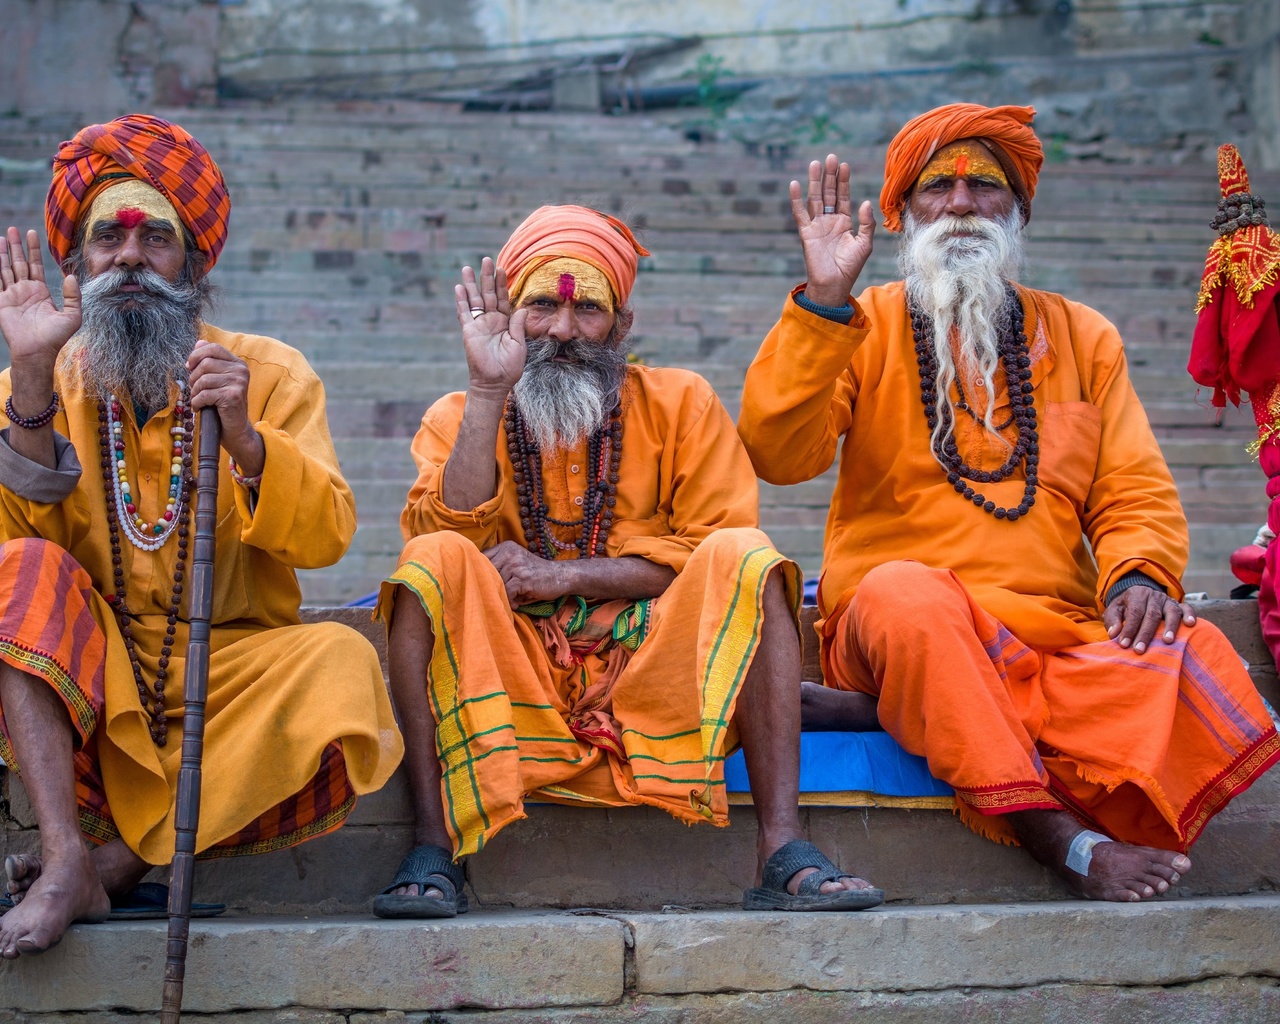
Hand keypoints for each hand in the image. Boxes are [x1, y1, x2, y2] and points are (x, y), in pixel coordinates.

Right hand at [0, 227, 81, 371]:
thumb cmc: (55, 337)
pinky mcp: (2, 301)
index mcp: (40, 291)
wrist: (37, 351)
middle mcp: (25, 290)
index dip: (33, 249)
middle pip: (19, 262)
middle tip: (13, 229)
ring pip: (6, 268)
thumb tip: (71, 276)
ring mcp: (12, 295)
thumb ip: (73, 296)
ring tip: (3, 237)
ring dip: (3, 253)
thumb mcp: (72, 316)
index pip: (36, 265)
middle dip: (16, 246)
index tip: (32, 233)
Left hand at [187, 339, 263, 475]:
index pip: (213, 348)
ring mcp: (238, 383)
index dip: (196, 355)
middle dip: (193, 377)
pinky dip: (197, 403)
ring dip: (194, 392)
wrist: (235, 430)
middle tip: (194, 389)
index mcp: (238, 364)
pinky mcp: (233, 396)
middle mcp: (241, 371)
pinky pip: (204, 394)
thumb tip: (199, 342)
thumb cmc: (223, 405)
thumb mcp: (217, 380)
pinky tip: (200, 408)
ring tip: (198, 400)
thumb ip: (210, 361)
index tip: (189, 367)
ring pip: (203, 379)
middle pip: (205, 363)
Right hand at [455, 257, 528, 399]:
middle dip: (487, 277)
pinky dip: (461, 301)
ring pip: (474, 300)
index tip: (502, 268)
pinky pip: (464, 313)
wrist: (494, 383)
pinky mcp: (469, 331)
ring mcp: (479, 325)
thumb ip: (518, 326)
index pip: (503, 298)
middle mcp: (491, 321)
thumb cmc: (509, 367)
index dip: (501, 284)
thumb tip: (521, 308)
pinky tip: (459, 288)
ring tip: (467, 267)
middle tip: (486, 259)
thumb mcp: (518, 345)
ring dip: (471, 284)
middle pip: (488, 294)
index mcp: (505, 322)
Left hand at [484, 540, 564, 607]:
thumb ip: (499, 565)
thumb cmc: (535, 574)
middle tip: (497, 595)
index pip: (481, 558)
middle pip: (486, 572)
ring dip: (502, 595)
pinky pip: (507, 592)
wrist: (560, 576)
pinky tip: (517, 603)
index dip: (479, 573)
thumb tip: (476, 577)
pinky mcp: (522, 578)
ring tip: (512, 599)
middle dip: (489, 586)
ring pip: (496, 584)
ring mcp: (516, 565)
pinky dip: (511, 601)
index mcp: (506, 547)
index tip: (482, 584)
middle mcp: (510, 553)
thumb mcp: (516, 563)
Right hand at [789, 154, 875, 307]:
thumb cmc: (850, 267)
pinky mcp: (806, 233)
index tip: (844, 165)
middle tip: (831, 157)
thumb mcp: (864, 244)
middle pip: (828, 193)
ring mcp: (817, 226)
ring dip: (815, 182)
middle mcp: (829, 221)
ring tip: (816, 164)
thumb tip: (864, 202)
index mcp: (844, 222)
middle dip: (830, 176)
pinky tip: (794, 185)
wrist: (834, 284)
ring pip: (815, 199)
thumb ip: (866, 223)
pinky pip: (800, 213)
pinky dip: (796, 200)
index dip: (843, 181)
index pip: (843, 196)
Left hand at [1104, 585, 1196, 654]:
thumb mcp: (1114, 609)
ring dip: (1170, 627)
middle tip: (1139, 650)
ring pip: (1171, 612)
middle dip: (1145, 634)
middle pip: (1151, 615)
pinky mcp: (1179, 605)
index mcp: (1137, 594)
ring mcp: (1168, 600)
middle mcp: (1154, 596)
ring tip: (1167, 642)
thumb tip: (1114, 634)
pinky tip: (1190, 624)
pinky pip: (1187, 608)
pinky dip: (1190, 615)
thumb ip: (1113, 620)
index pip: (1134, 613)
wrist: (1140, 594)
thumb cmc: (1126, 607)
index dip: (1129, 629)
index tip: (1124, 645)